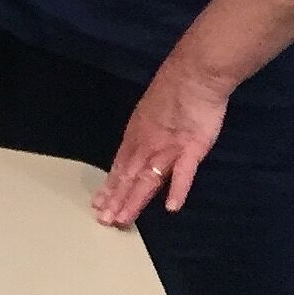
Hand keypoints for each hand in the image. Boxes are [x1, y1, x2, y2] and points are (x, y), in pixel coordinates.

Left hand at [94, 53, 232, 226]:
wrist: (193, 74)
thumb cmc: (174, 91)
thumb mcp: (151, 113)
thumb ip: (146, 133)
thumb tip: (139, 149)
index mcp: (136, 135)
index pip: (120, 166)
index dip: (110, 186)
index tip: (99, 204)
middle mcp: (147, 144)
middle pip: (129, 176)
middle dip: (116, 199)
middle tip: (104, 220)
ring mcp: (168, 147)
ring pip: (148, 179)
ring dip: (135, 200)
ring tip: (123, 218)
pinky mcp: (191, 148)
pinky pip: (183, 172)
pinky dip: (177, 189)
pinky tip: (170, 207)